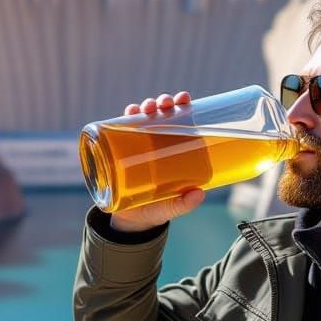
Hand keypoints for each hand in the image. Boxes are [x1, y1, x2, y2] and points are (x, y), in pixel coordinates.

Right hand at [109, 91, 205, 231]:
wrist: (129, 221)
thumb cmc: (155, 210)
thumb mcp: (170, 207)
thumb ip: (183, 204)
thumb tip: (200, 194)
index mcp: (173, 150)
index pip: (180, 121)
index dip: (182, 106)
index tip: (184, 99)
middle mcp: (156, 142)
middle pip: (162, 114)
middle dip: (163, 102)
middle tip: (165, 104)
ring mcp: (138, 145)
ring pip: (142, 118)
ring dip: (145, 106)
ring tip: (147, 108)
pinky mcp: (120, 151)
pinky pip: (120, 129)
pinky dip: (124, 117)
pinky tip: (130, 112)